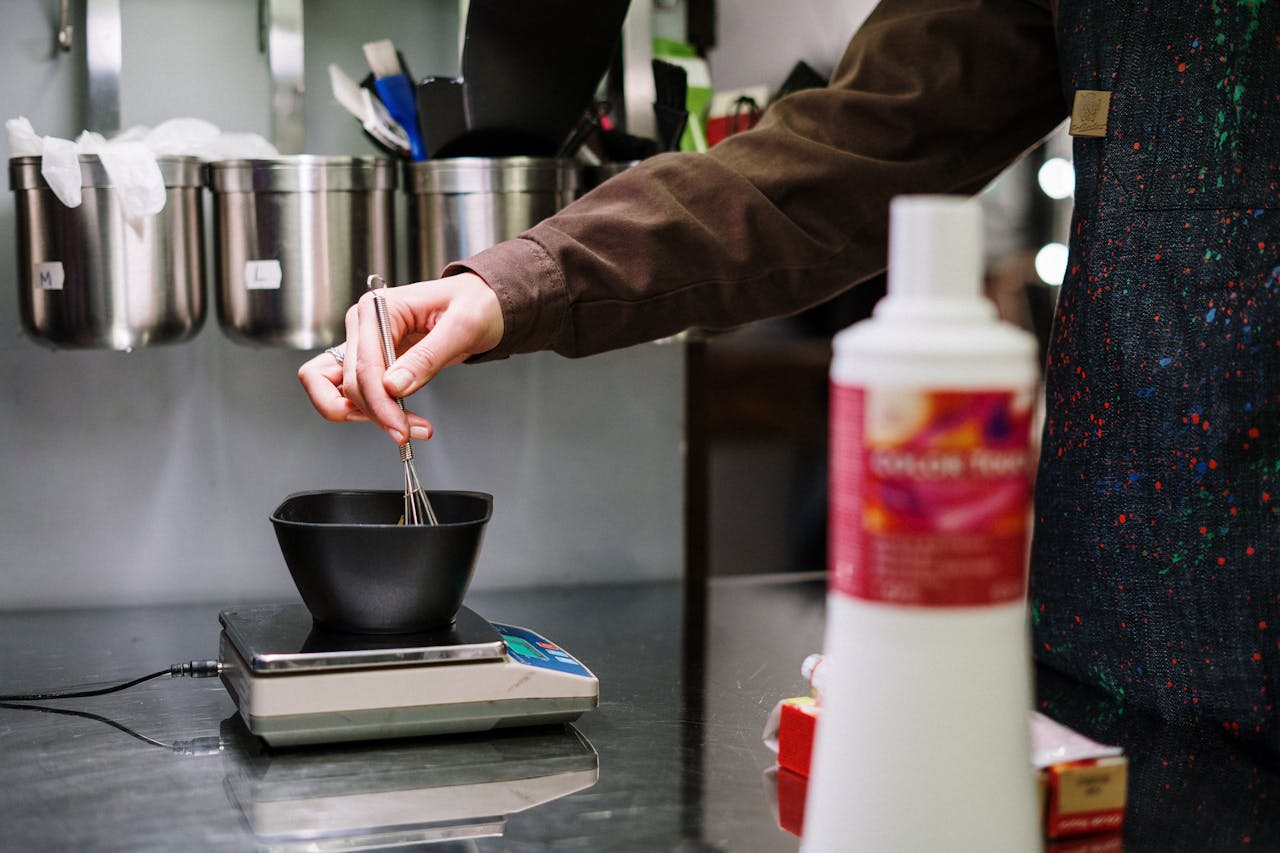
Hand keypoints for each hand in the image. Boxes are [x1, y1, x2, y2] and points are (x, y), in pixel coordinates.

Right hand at [298, 272, 503, 443]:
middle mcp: (363, 324)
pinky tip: (398, 418)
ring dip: (365, 415)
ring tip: (404, 428)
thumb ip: (426, 357)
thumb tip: (393, 386)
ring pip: (339, 391)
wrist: (483, 305)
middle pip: (348, 382)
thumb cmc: (474, 304)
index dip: (379, 402)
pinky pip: (353, 393)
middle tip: (406, 432)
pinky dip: (369, 411)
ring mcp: (364, 343)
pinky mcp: (372, 361)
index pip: (363, 364)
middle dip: (376, 413)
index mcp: (378, 308)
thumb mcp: (461, 327)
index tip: (401, 428)